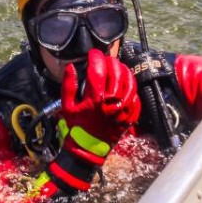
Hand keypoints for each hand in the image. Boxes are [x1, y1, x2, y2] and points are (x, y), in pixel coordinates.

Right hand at [48, 49, 140, 190]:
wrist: (88, 149)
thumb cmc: (77, 127)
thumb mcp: (67, 106)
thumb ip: (68, 86)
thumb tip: (70, 67)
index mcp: (94, 99)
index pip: (97, 70)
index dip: (96, 57)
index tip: (93, 53)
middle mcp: (111, 102)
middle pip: (115, 73)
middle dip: (110, 61)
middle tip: (104, 59)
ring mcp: (122, 109)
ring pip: (129, 82)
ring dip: (123, 70)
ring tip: (117, 66)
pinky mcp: (129, 116)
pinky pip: (135, 96)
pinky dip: (131, 87)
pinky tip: (125, 83)